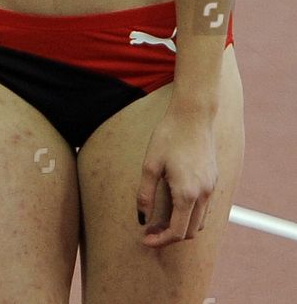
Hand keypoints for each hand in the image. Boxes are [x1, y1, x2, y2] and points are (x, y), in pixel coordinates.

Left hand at [136, 103, 218, 246]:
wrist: (193, 116)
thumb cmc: (168, 137)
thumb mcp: (150, 164)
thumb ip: (145, 194)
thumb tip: (142, 218)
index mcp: (188, 194)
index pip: (178, 232)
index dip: (160, 240)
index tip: (144, 239)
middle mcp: (204, 195)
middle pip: (191, 231)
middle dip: (169, 236)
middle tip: (149, 231)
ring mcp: (212, 188)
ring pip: (200, 221)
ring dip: (181, 227)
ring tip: (159, 220)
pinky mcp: (214, 180)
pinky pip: (204, 207)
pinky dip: (190, 215)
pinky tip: (173, 205)